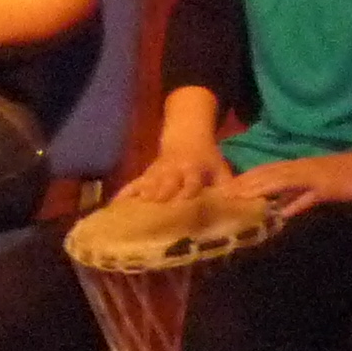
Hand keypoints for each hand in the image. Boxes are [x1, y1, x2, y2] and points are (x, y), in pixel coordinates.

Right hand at [117, 138, 234, 203]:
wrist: (186, 137)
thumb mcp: (221, 169)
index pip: (191, 182)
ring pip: (148, 184)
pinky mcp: (147, 174)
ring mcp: (158, 172)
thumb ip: (228, 186)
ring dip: (141, 197)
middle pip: (166, 184)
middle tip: (153, 212)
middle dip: (160, 196)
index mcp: (194, 170)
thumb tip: (238, 204)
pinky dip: (124, 194)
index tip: (183, 203)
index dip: (187, 192)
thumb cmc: (207, 160)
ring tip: (132, 213)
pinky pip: (133, 184)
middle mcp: (174, 171)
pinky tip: (114, 207)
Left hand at [221, 149, 351, 212]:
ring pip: (282, 181)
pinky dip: (294, 204)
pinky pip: (308, 196)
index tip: (225, 187)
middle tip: (221, 194)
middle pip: (267, 173)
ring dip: (260, 189)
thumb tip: (282, 206)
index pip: (267, 170)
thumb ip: (301, 194)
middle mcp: (303, 167)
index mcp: (300, 166)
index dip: (245, 178)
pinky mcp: (329, 187)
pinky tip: (281, 213)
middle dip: (244, 183)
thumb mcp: (321, 185)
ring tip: (240, 198)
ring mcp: (315, 176)